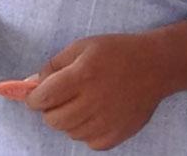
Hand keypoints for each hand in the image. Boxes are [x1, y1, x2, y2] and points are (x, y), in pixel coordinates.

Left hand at [25, 33, 166, 150]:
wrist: (155, 66)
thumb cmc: (117, 51)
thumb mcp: (84, 46)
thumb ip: (55, 64)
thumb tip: (31, 84)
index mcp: (82, 75)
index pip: (42, 98)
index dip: (34, 97)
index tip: (36, 94)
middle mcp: (92, 101)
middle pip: (52, 120)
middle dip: (49, 109)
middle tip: (61, 97)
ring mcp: (104, 122)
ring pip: (69, 131)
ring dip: (69, 118)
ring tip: (83, 100)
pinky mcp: (115, 136)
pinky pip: (87, 141)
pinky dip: (86, 129)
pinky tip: (97, 111)